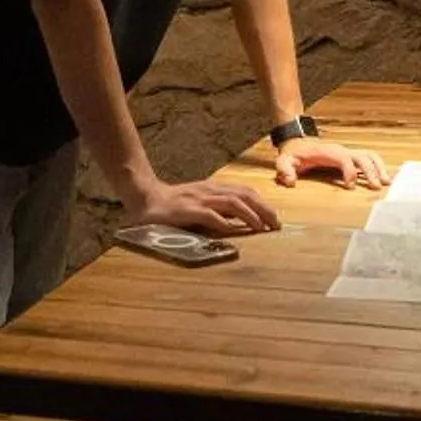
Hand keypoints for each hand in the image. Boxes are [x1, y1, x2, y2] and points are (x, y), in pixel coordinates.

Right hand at [133, 178, 280, 234]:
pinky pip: (209, 215)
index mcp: (214, 189)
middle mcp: (209, 191)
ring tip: (262, 228)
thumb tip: (241, 222)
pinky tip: (233, 231)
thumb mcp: (200, 203)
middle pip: (244, 195)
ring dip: (250, 215)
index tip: (275, 219)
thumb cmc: (173, 204)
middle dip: (263, 209)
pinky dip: (223, 222)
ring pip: (232, 202)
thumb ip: (218, 210)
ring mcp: (198, 199)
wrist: (144, 197)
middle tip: (276, 225)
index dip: (263, 204)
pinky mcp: (186, 210)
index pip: (245, 192)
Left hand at [275, 138, 386, 189]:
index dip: (349, 171)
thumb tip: (289, 181)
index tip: (350, 186)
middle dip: (371, 171)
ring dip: (379, 167)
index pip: (344, 158)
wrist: (299, 142)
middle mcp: (341, 150)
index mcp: (328, 152)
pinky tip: (384, 177)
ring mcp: (348, 152)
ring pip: (370, 156)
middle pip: (362, 156)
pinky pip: (369, 158)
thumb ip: (284, 170)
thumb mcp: (284, 160)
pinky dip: (378, 166)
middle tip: (377, 186)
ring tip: (387, 182)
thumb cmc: (294, 154)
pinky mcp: (351, 157)